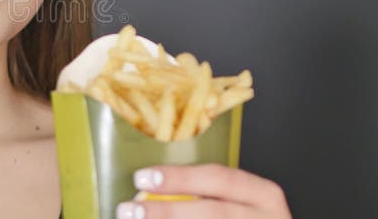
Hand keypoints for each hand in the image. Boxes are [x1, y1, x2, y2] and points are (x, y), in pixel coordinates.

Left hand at [116, 163, 291, 218]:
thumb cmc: (240, 218)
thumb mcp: (235, 202)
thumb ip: (201, 194)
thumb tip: (147, 189)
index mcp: (263, 196)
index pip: (219, 178)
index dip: (178, 177)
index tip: (141, 178)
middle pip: (213, 213)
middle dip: (166, 211)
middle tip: (128, 209)